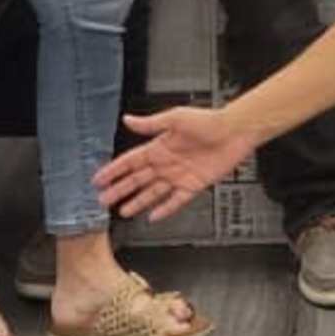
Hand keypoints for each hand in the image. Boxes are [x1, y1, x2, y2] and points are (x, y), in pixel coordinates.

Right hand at [98, 103, 250, 220]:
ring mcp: (179, 175)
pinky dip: (164, 209)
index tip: (99, 179)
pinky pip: (176, 201)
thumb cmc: (209, 121)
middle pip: (137, 180)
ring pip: (152, 192)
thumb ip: (151, 124)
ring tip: (123, 211)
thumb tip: (128, 120)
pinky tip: (153, 216)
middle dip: (119, 190)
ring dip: (137, 202)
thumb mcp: (176, 119)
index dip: (113, 171)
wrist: (235, 132)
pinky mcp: (194, 185)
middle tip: (104, 200)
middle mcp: (166, 163)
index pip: (130, 162)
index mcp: (159, 147)